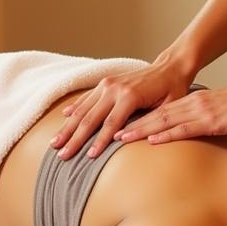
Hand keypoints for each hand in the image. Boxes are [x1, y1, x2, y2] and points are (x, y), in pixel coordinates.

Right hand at [50, 56, 192, 159]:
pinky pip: (86, 98)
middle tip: (62, 155)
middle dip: (75, 139)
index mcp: (130, 96)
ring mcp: (107, 84)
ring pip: (83, 109)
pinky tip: (63, 118)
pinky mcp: (105, 82)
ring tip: (55, 143)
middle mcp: (114, 88)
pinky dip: (74, 109)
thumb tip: (129, 140)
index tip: (88, 158)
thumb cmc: (172, 91)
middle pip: (90, 118)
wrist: (169, 68)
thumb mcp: (167, 109)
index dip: (99, 142)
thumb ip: (149, 123)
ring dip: (68, 127)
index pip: (110, 125)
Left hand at [116, 80, 226, 144]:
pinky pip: (185, 129)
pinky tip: (152, 140)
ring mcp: (200, 112)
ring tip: (121, 137)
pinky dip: (166, 134)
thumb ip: (200, 118)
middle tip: (111, 133)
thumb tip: (187, 128)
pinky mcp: (211, 121)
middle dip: (132, 125)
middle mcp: (191, 104)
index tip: (119, 125)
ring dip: (141, 130)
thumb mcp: (217, 110)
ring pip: (163, 121)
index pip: (159, 111)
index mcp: (191, 101)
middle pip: (154, 116)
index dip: (137, 118)